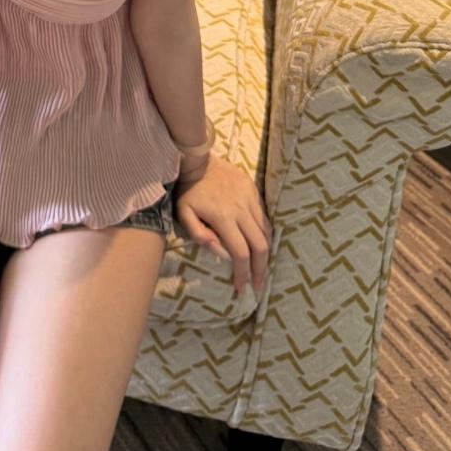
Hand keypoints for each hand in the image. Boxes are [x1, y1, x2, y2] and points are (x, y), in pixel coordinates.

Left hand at [174, 151, 272, 298]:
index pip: (241, 253)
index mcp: (224, 218)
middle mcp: (242, 210)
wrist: (197, 160)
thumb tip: (223, 254)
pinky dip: (264, 234)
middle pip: (260, 246)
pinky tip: (260, 244)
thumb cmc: (188, 191)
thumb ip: (201, 236)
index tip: (243, 290)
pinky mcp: (254, 191)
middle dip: (261, 269)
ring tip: (261, 268)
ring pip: (266, 232)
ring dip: (265, 253)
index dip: (244, 274)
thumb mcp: (184, 214)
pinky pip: (264, 217)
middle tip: (259, 286)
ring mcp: (250, 199)